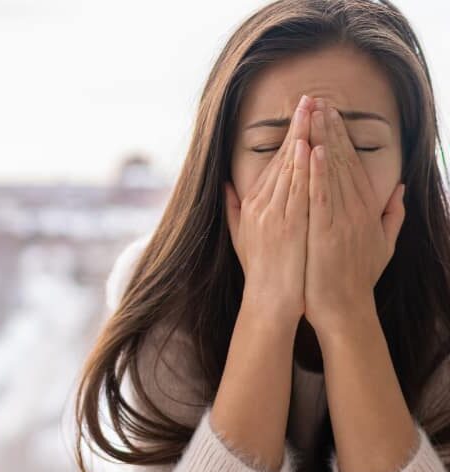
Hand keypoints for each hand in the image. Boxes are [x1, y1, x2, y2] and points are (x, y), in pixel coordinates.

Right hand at [225, 94, 313, 324]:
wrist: (270, 302)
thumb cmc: (262, 272)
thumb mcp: (241, 238)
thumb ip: (234, 209)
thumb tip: (227, 186)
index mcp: (253, 206)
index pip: (274, 164)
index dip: (288, 137)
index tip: (300, 114)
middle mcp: (261, 207)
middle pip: (282, 159)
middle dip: (296, 127)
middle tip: (308, 98)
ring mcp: (274, 216)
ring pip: (290, 169)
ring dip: (302, 138)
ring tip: (313, 111)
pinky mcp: (288, 226)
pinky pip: (298, 191)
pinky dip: (303, 167)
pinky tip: (310, 146)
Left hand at [304, 98, 405, 335]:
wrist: (344, 309)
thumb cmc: (356, 279)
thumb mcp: (382, 245)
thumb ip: (391, 216)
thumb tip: (399, 190)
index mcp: (366, 210)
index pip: (353, 165)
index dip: (342, 137)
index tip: (331, 114)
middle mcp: (356, 210)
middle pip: (343, 161)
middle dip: (331, 129)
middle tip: (319, 100)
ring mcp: (342, 220)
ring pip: (332, 173)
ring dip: (324, 141)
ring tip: (315, 113)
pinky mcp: (327, 233)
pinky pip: (322, 197)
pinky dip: (319, 173)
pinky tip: (316, 150)